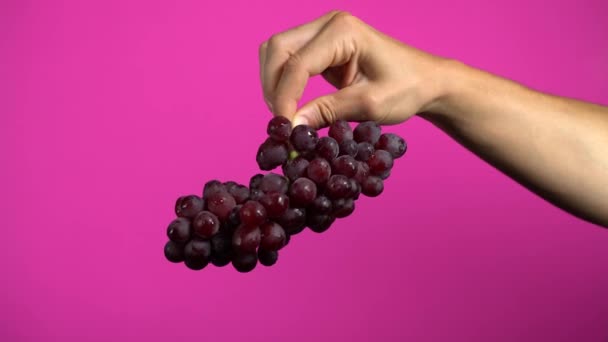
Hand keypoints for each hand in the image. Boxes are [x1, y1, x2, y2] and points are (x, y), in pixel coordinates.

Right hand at [259, 11, 447, 127]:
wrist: (425, 81)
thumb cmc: (406, 88)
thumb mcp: (368, 105)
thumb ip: (327, 112)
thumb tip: (292, 125)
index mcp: (343, 31)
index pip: (298, 64)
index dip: (285, 97)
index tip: (284, 128)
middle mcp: (329, 24)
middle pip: (277, 48)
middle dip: (272, 86)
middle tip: (280, 121)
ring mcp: (323, 31)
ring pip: (277, 51)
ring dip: (273, 82)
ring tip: (286, 114)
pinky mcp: (321, 45)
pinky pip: (288, 58)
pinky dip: (283, 81)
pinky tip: (292, 104)